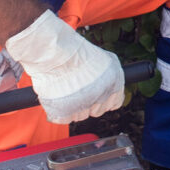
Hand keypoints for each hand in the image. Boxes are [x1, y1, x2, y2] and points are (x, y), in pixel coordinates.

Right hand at [3, 11, 124, 122]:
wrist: (54, 52)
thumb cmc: (75, 51)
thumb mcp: (104, 59)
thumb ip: (110, 77)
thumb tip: (109, 89)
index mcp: (114, 83)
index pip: (115, 103)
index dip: (104, 99)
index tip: (95, 94)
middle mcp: (101, 96)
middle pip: (97, 111)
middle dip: (88, 103)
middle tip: (76, 88)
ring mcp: (83, 106)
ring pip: (80, 115)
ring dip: (73, 106)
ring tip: (65, 88)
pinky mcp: (65, 113)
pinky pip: (63, 118)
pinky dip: (58, 110)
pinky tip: (57, 95)